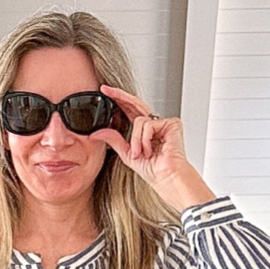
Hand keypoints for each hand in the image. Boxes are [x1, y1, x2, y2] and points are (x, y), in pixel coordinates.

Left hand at [92, 85, 216, 211]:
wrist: (166, 179)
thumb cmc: (154, 171)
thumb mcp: (127, 154)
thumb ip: (114, 140)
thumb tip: (97, 133)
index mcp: (144, 130)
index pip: (129, 110)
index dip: (118, 99)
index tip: (105, 91)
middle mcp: (154, 124)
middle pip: (135, 104)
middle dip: (119, 96)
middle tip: (106, 89)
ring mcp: (164, 123)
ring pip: (139, 121)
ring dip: (136, 141)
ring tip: (142, 154)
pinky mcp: (172, 123)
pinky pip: (148, 125)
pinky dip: (145, 140)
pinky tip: (151, 150)